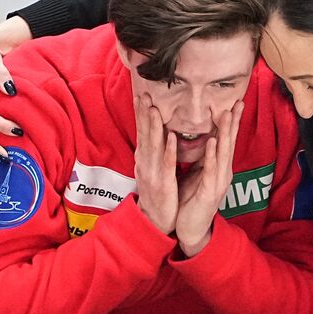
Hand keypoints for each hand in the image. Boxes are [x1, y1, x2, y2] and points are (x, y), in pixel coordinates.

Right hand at [133, 93, 177, 233]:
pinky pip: (167, 164)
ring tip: (154, 109)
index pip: (142, 131)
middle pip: (144, 134)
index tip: (140, 94)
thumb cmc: (158, 192)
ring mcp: (152, 172)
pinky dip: (169, 150)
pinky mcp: (163, 183)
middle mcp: (145, 162)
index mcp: (145, 158)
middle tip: (143, 94)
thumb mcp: (153, 168)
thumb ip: (155, 151)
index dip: (140, 113)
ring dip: (153, 127)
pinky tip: (172, 138)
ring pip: (153, 146)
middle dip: (143, 114)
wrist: (154, 219)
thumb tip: (156, 133)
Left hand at [174, 102, 241, 256]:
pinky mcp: (209, 192)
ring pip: (223, 153)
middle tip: (238, 101)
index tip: (235, 101)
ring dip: (225, 133)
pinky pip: (210, 171)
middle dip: (233, 122)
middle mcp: (222, 172)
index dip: (231, 121)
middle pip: (229, 143)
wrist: (191, 228)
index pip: (225, 139)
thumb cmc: (192, 200)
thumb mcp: (198, 174)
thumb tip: (205, 138)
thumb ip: (203, 158)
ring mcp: (218, 182)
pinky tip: (212, 141)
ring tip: (226, 114)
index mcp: (218, 167)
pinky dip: (211, 155)